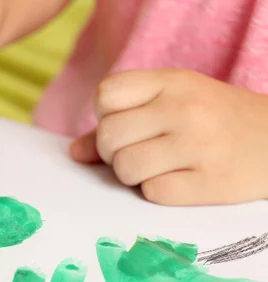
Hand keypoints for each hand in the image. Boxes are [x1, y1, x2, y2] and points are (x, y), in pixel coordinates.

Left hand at [70, 69, 267, 205]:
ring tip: (155, 168)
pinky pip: (153, 193)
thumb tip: (75, 153)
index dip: (105, 115)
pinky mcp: (211, 182)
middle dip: (112, 152)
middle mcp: (185, 109)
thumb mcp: (172, 104)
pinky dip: (157, 192)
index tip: (125, 124)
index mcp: (173, 82)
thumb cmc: (213, 120)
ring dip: (131, 175)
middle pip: (109, 136)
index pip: (106, 94)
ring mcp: (200, 145)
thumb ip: (122, 120)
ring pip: (125, 168)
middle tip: (136, 152)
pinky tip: (178, 181)